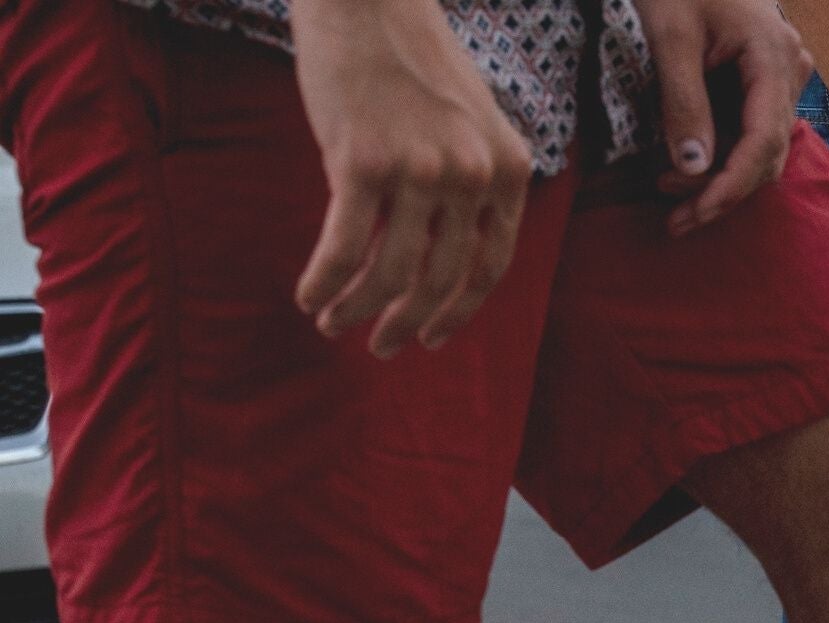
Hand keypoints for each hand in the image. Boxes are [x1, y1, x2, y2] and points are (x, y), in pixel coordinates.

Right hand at [290, 0, 532, 357]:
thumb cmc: (412, 60)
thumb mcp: (472, 123)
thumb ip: (475, 185)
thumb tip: (448, 262)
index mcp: (508, 170)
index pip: (490, 267)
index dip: (460, 312)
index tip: (432, 336)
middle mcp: (472, 175)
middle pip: (440, 280)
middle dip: (407, 324)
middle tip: (382, 347)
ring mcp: (420, 170)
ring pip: (390, 274)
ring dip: (358, 311)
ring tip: (334, 325)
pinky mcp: (362, 162)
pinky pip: (343, 248)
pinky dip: (325, 281)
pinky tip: (310, 297)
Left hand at [633, 0, 813, 235]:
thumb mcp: (669, 34)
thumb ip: (682, 102)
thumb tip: (693, 169)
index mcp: (773, 54)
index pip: (763, 141)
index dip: (731, 186)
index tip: (696, 214)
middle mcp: (788, 68)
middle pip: (765, 154)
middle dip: (720, 190)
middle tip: (673, 215)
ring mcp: (779, 75)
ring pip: (758, 150)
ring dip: (718, 179)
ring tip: (667, 189)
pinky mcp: (762, 81)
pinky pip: (748, 132)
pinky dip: (719, 155)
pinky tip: (683, 167)